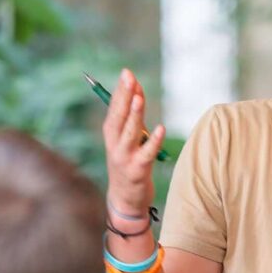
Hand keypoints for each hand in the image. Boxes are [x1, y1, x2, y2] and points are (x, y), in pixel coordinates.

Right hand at [99, 67, 164, 234]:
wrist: (125, 199)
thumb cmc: (128, 164)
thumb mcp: (127, 140)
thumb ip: (132, 119)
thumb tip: (138, 92)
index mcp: (110, 134)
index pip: (114, 107)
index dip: (121, 90)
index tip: (127, 73)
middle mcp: (114, 143)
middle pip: (119, 115)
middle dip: (124, 95)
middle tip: (129, 76)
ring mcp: (125, 157)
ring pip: (130, 131)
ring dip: (134, 114)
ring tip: (138, 98)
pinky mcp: (138, 169)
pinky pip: (147, 153)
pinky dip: (154, 141)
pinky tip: (161, 129)